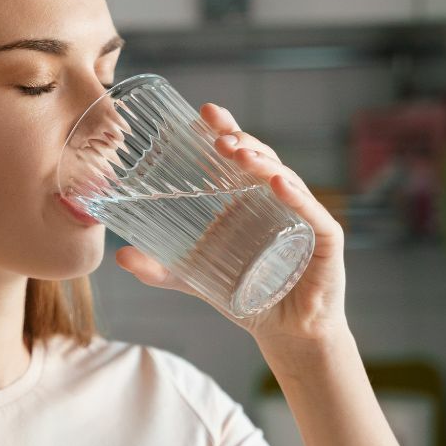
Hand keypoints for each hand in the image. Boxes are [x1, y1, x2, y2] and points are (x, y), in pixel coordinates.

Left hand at [115, 103, 347, 343]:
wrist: (286, 332)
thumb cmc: (246, 296)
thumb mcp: (194, 279)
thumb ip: (159, 269)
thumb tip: (120, 256)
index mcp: (250, 199)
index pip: (239, 155)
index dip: (225, 131)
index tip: (204, 113)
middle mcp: (278, 200)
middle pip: (262, 159)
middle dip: (241, 141)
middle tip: (218, 135)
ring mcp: (304, 216)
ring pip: (286, 179)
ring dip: (263, 163)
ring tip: (240, 153)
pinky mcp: (325, 241)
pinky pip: (312, 214)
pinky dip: (297, 197)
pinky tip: (278, 183)